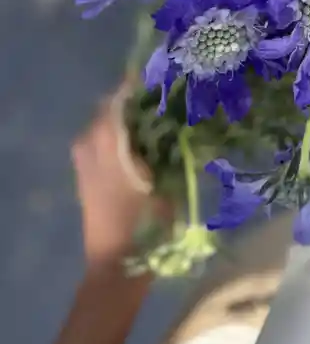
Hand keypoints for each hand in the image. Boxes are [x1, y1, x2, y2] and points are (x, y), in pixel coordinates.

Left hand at [71, 81, 158, 268]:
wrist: (116, 264)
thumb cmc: (145, 222)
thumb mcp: (169, 180)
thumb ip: (175, 144)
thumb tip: (192, 116)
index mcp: (109, 137)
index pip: (124, 92)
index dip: (147, 83)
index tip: (173, 79)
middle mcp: (90, 140)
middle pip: (115, 106)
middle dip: (142, 101)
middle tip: (174, 103)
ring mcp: (83, 156)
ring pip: (109, 123)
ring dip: (133, 120)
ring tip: (166, 125)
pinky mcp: (85, 171)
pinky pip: (104, 140)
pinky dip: (124, 137)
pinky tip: (150, 147)